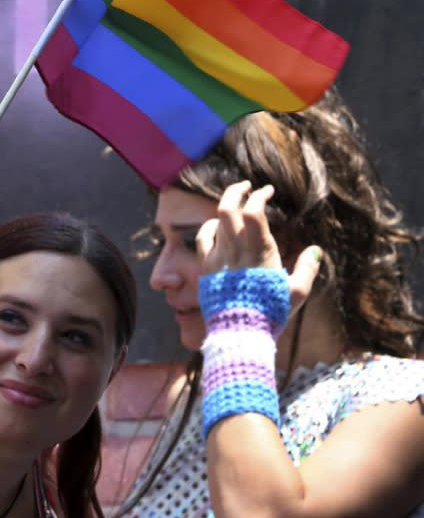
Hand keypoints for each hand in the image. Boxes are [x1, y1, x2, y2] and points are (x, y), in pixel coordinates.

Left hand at [196, 180, 321, 311]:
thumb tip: (315, 249)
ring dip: (226, 207)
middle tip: (247, 185)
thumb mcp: (297, 292)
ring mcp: (218, 257)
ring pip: (216, 221)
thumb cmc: (271, 313)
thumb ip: (307, 268)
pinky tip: (216, 226)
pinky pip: (203, 239)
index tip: (268, 191)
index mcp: (260, 252)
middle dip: (237, 191)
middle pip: (229, 208)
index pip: (254, 212)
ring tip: (235, 204)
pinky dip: (209, 227)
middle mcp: (236, 250)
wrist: (239, 332)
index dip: (260, 196)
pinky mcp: (207, 268)